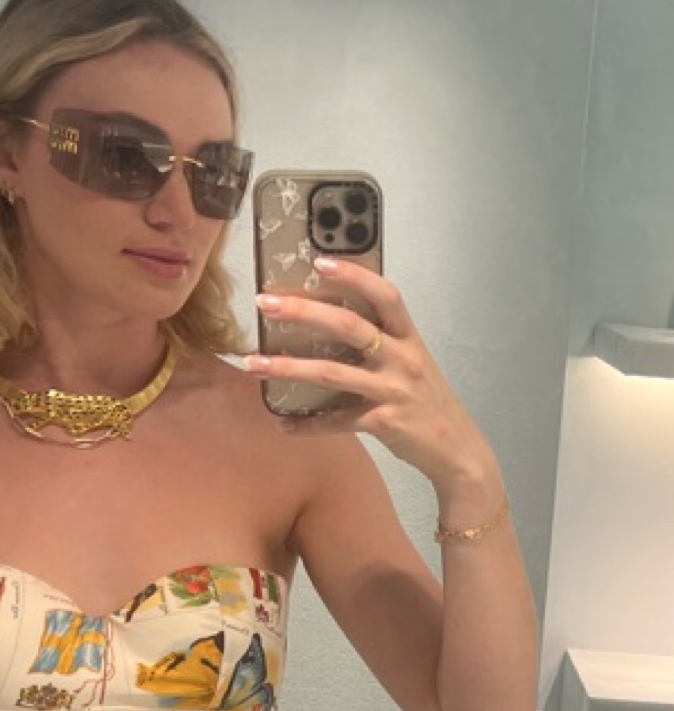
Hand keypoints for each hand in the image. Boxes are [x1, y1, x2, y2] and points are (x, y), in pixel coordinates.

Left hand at [245, 257, 498, 496]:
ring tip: (254, 364)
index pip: (384, 294)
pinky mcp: (384, 422)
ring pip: (332, 372)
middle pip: (348, 326)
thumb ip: (380, 341)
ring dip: (288, 368)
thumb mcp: (410, 362)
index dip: (354, 275)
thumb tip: (327, 319)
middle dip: (302, 311)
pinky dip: (307, 424)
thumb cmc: (424, 400)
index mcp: (408, 337)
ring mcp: (394, 390)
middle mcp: (403, 358)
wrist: (456, 449)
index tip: (318, 261)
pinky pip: (337, 421)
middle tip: (265, 304)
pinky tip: (283, 423)